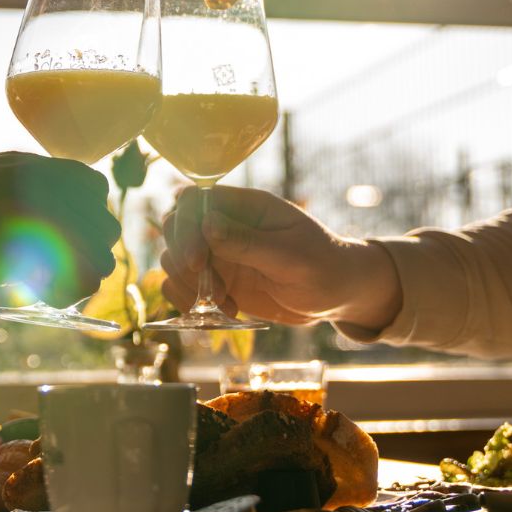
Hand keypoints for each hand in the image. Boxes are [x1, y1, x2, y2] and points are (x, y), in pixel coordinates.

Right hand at [0, 152, 120, 303]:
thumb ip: (17, 202)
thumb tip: (51, 239)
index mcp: (27, 166)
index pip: (92, 185)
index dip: (86, 216)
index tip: (64, 238)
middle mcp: (41, 185)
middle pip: (102, 222)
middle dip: (90, 250)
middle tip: (58, 270)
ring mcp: (38, 214)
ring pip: (99, 252)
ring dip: (82, 273)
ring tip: (50, 285)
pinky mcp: (31, 247)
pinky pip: (79, 276)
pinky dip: (68, 291)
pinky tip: (43, 294)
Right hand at [160, 185, 401, 331]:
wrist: (337, 294)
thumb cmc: (324, 266)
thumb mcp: (291, 256)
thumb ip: (248, 242)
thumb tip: (206, 224)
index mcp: (247, 206)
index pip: (195, 200)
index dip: (185, 226)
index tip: (196, 261)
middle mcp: (226, 225)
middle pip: (175, 226)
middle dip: (182, 258)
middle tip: (211, 289)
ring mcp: (219, 253)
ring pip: (174, 258)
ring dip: (187, 284)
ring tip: (224, 302)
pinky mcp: (218, 280)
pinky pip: (182, 285)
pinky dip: (189, 301)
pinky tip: (222, 311)